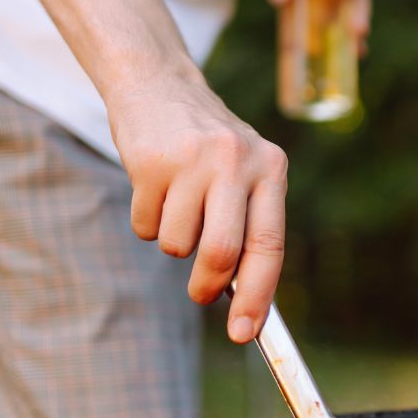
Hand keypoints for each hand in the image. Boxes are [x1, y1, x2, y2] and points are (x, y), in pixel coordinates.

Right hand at [108, 63, 289, 343]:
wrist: (157, 84)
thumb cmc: (208, 148)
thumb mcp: (244, 173)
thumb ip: (250, 226)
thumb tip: (249, 304)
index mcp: (271, 168)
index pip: (270, 245)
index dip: (258, 296)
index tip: (246, 334)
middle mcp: (236, 161)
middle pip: (222, 253)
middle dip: (208, 286)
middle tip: (200, 294)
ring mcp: (191, 160)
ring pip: (178, 245)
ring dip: (173, 242)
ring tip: (177, 206)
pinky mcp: (149, 162)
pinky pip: (146, 226)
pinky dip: (147, 222)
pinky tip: (153, 189)